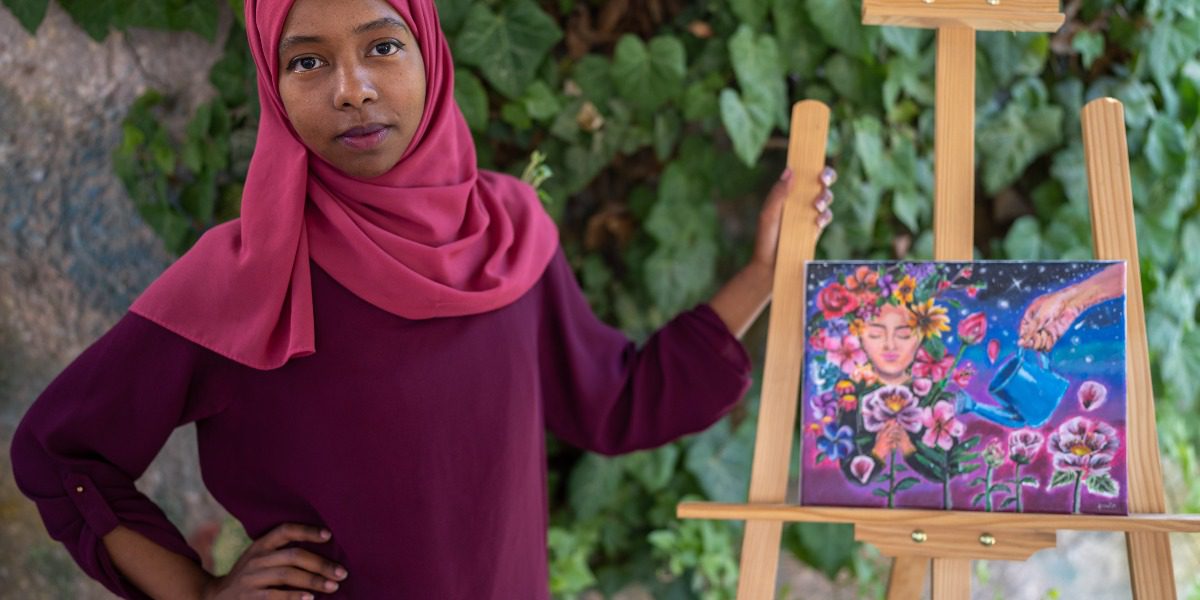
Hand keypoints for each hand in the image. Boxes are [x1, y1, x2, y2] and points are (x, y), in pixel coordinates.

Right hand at [199, 523, 347, 599]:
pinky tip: (310, 599)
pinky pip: (275, 596)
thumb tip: (323, 549)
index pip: (285, 531)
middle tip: (341, 573)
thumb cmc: (249, 577)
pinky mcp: (250, 598)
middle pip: (293, 556)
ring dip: (314, 581)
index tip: (329, 535)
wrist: (215, 598)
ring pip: (287, 575)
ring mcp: (251, 579)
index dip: (307, 531)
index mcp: (260, 546)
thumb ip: (281, 552)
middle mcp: (256, 559)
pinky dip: (294, 597)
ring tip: (333, 587)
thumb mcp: (259, 558)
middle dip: (320, 564)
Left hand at [751, 166, 836, 270]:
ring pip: (826, 198)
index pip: (803, 174)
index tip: (815, 163)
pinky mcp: (816, 229)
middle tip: (822, 180)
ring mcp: (809, 214)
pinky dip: (825, 215)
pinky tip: (817, 221)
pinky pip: (827, 217)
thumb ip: (778, 194)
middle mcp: (800, 201)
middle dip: (827, 177)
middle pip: (820, 182)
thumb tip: (790, 171)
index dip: (812, 166)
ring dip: (825, 197)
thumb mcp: (769, 214)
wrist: (770, 266)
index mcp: (788, 193)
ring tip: (816, 206)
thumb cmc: (766, 239)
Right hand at [1018, 289, 1082, 351]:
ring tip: (1045, 333)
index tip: (1028, 339)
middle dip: (1033, 341)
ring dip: (1040, 342)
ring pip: (1037, 346)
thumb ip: (1030, 330)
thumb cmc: (1053, 303)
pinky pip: (1047, 347)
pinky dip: (1048, 345)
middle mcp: (1035, 328)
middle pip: (1029, 343)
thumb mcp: (1039, 316)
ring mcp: (1044, 333)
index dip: (1024, 339)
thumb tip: (1020, 343)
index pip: (1022, 334)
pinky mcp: (1053, 336)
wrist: (1069, 301)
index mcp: (1028, 321)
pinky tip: (1050, 337)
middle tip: (1038, 335)